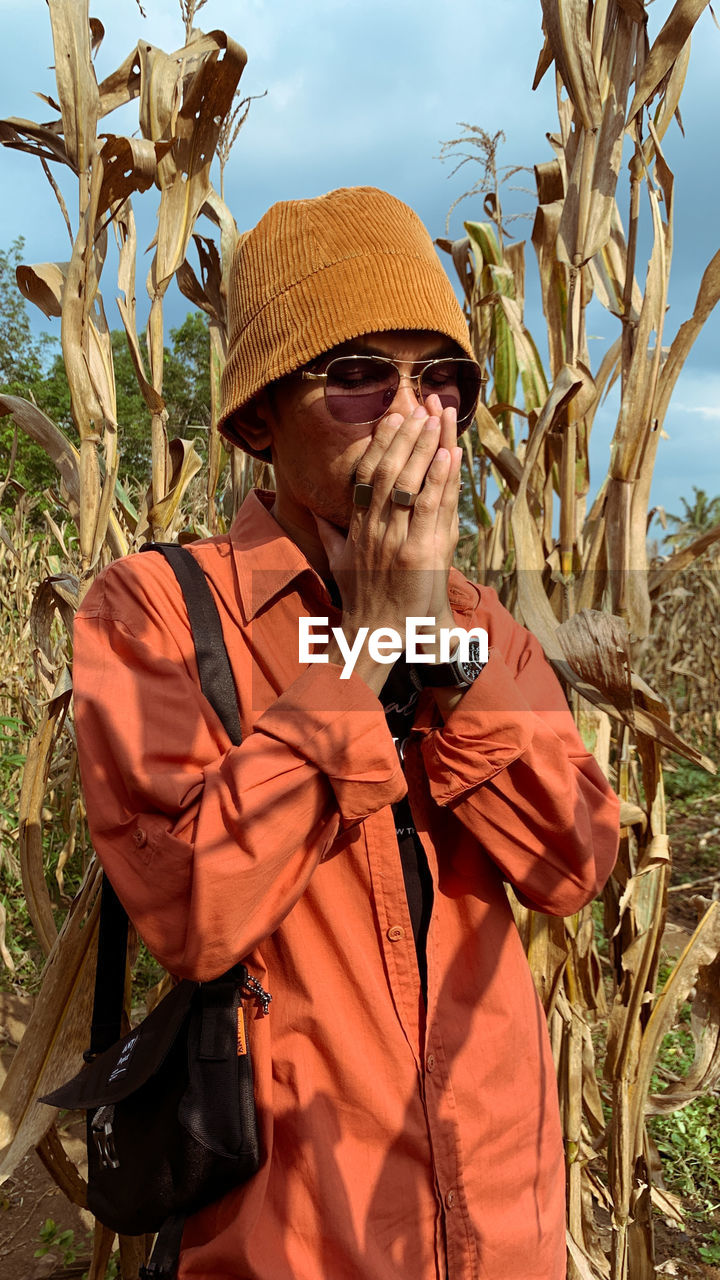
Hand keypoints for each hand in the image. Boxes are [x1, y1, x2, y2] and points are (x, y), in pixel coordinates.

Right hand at [314, 395, 461, 691]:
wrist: (376, 634)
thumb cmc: (362, 600)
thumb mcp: (340, 563)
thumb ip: (330, 532)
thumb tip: (312, 509)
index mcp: (359, 526)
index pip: (367, 474)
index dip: (381, 442)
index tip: (392, 416)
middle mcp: (376, 528)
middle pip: (389, 470)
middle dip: (406, 436)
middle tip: (419, 406)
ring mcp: (398, 540)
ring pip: (411, 484)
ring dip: (426, 448)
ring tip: (438, 419)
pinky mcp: (421, 554)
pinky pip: (431, 509)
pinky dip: (442, 481)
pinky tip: (450, 456)